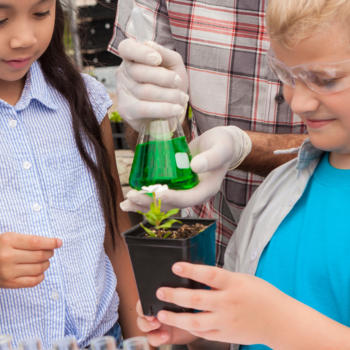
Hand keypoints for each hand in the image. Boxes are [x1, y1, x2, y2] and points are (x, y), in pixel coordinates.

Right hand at [0, 233, 61, 288]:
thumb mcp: (8, 237)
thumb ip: (27, 240)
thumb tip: (51, 245)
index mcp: (7, 241)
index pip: (35, 242)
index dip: (50, 242)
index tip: (59, 242)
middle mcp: (7, 257)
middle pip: (39, 256)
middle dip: (49, 253)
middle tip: (50, 251)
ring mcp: (8, 272)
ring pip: (38, 269)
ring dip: (46, 264)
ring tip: (44, 261)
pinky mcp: (10, 283)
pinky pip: (33, 281)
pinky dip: (41, 276)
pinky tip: (39, 271)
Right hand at [115, 39, 188, 130]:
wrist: (171, 108)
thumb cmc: (170, 82)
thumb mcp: (173, 64)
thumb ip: (164, 53)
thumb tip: (149, 44)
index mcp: (133, 57)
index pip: (126, 48)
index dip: (140, 52)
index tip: (157, 59)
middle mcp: (124, 73)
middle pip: (138, 72)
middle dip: (164, 78)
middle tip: (177, 82)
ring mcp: (123, 92)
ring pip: (145, 91)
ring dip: (170, 95)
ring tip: (182, 98)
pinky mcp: (126, 111)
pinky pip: (144, 109)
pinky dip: (164, 109)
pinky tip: (176, 109)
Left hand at [121, 126, 249, 211]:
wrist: (221, 144)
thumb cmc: (223, 145)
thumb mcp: (221, 148)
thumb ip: (211, 157)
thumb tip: (195, 167)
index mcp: (206, 189)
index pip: (189, 198)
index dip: (174, 198)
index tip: (158, 194)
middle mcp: (193, 194)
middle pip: (172, 205)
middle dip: (151, 203)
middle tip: (131, 196)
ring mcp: (183, 191)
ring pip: (162, 204)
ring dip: (144, 204)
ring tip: (125, 203)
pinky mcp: (175, 185)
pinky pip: (159, 195)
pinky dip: (145, 197)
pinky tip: (130, 197)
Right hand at [135, 299, 196, 346]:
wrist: (201, 326)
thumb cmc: (194, 308)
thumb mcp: (188, 300)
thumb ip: (181, 295)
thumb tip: (178, 290)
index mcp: (159, 300)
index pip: (145, 298)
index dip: (144, 302)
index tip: (149, 304)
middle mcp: (155, 311)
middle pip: (141, 311)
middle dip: (144, 313)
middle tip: (152, 316)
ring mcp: (156, 324)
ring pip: (142, 325)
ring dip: (147, 325)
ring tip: (156, 325)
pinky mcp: (160, 336)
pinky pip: (151, 338)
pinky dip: (156, 338)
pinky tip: (165, 336)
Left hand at [152, 262, 286, 346]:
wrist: (280, 322)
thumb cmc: (263, 297)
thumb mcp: (244, 280)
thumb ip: (222, 279)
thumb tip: (197, 275)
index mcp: (235, 284)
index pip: (209, 274)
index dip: (191, 270)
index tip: (175, 266)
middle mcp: (229, 303)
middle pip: (197, 298)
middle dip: (174, 295)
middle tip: (160, 292)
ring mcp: (227, 321)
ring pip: (196, 321)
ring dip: (176, 317)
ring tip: (162, 313)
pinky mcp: (226, 335)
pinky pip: (204, 333)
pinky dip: (191, 328)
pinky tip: (181, 323)